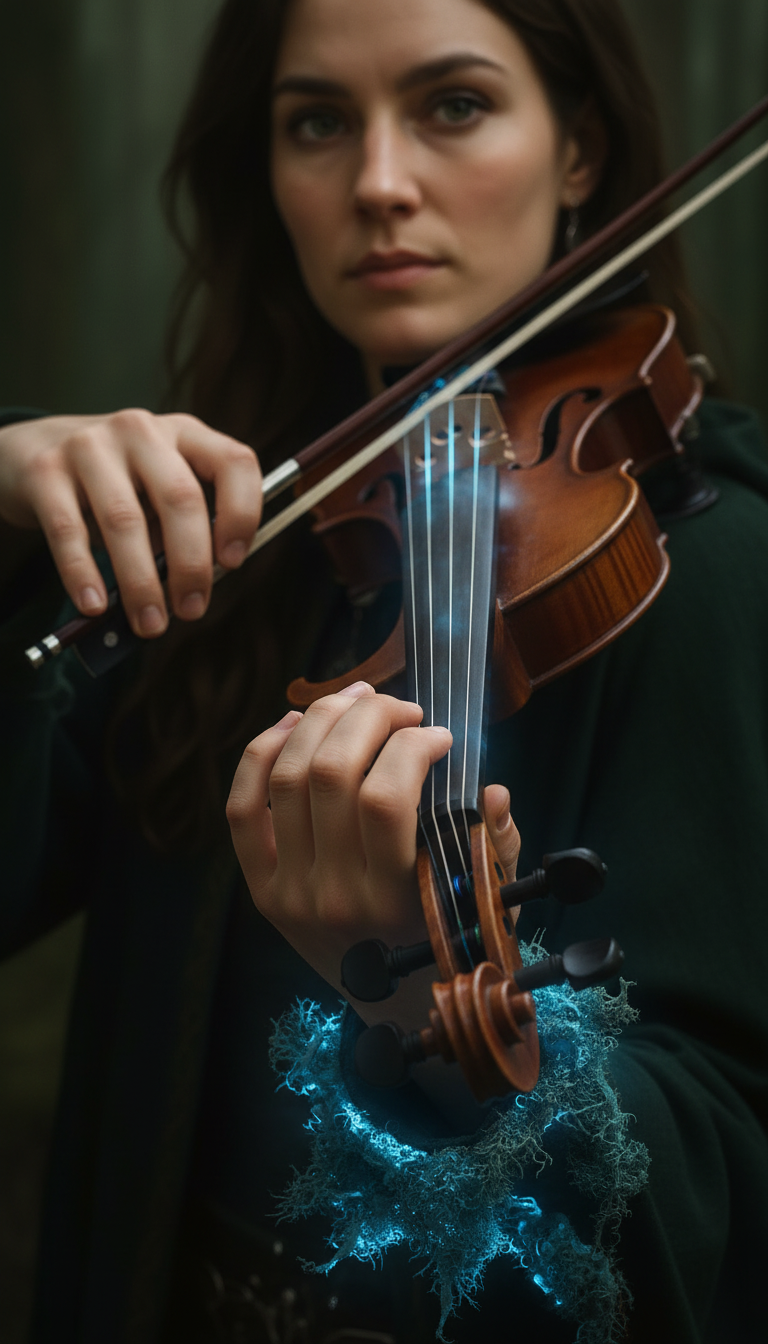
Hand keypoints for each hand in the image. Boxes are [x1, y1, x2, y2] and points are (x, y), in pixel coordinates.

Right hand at [0, 410, 261, 634]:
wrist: (36, 453)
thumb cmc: (117, 486)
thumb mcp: (158, 493)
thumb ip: (181, 530)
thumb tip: (192, 591)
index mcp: (185, 434)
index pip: (234, 462)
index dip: (242, 514)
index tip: (233, 562)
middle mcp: (142, 431)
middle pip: (181, 498)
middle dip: (191, 564)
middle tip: (191, 610)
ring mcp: (90, 445)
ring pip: (125, 520)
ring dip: (141, 582)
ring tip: (149, 623)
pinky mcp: (46, 471)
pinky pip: (70, 531)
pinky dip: (84, 574)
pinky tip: (95, 605)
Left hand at [227, 682, 520, 1013]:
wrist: (393, 1005)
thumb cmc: (448, 938)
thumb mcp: (486, 898)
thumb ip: (494, 845)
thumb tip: (493, 791)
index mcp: (392, 900)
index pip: (386, 799)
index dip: (412, 747)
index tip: (440, 737)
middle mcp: (332, 896)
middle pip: (332, 772)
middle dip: (369, 717)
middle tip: (401, 707)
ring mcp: (289, 891)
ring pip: (287, 775)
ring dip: (322, 719)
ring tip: (358, 699)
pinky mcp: (260, 888)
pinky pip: (242, 806)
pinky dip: (262, 753)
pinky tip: (294, 724)